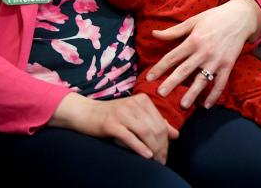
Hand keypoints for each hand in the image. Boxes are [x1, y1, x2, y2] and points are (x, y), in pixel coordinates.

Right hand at [50, 92, 177, 162]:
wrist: (85, 113)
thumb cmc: (112, 115)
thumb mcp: (135, 115)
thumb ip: (155, 122)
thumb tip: (175, 134)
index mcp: (142, 100)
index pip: (160, 122)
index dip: (166, 140)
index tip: (165, 153)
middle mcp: (134, 104)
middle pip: (155, 128)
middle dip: (161, 147)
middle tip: (162, 161)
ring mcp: (122, 113)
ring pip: (145, 132)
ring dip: (153, 149)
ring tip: (156, 161)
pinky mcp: (111, 123)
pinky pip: (129, 136)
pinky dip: (140, 147)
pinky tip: (146, 155)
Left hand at [146, 0, 260, 108]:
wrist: (241, 17)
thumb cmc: (214, 17)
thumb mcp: (193, 21)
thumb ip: (174, 31)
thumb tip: (154, 34)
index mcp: (193, 40)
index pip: (172, 56)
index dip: (160, 67)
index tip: (148, 78)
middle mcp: (204, 52)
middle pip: (184, 70)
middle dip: (172, 83)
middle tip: (160, 94)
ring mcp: (217, 60)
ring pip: (202, 79)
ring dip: (192, 93)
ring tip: (183, 105)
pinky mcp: (228, 65)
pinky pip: (220, 83)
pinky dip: (214, 95)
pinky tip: (206, 105)